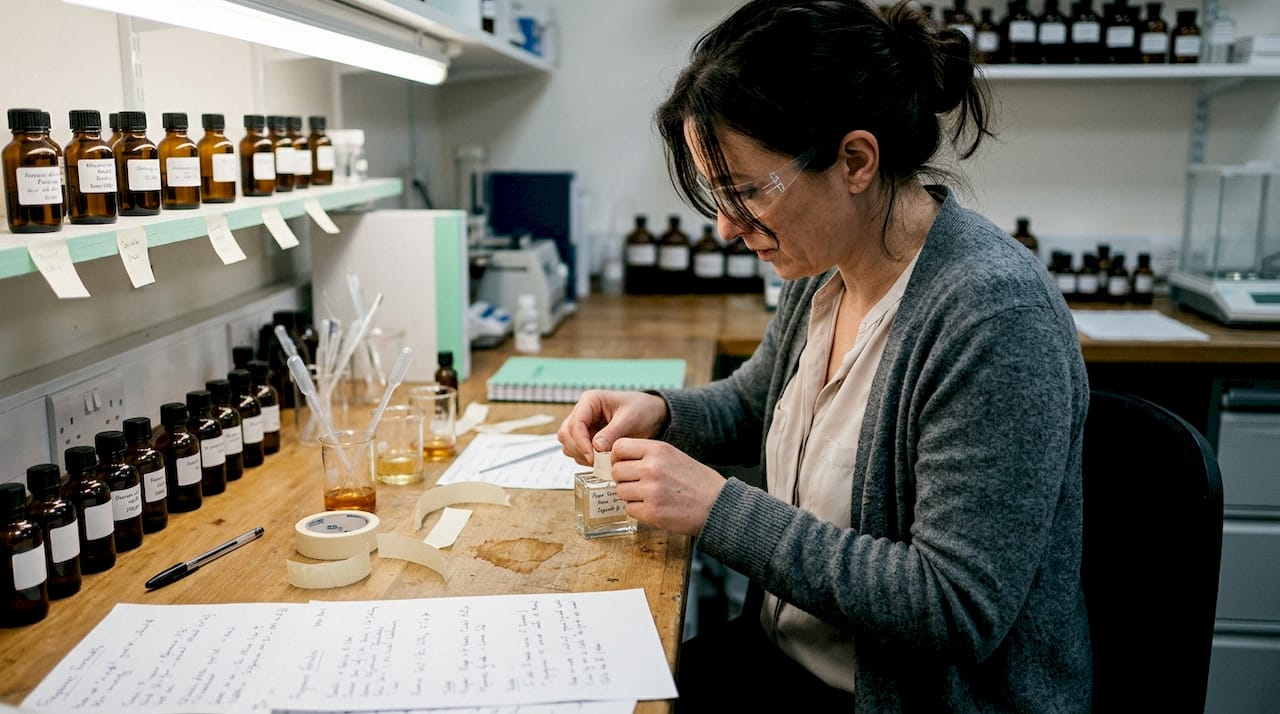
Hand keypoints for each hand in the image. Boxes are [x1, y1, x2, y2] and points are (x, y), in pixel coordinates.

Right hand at [557, 390, 667, 465]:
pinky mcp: (587, 438)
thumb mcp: (630, 419)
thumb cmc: (642, 409)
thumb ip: (612, 432)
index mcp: (590, 400)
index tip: (592, 457)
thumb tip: (596, 447)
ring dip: (581, 455)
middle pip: (566, 434)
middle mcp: (583, 412)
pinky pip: (577, 451)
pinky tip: (601, 460)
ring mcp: (584, 426)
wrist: (652, 415)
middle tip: (597, 461)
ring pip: (568, 444)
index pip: (575, 423)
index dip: (581, 442)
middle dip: (579, 449)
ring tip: (601, 460)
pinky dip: (585, 459)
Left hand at [610, 438, 725, 536]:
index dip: (618, 458)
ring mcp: (651, 491)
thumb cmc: (698, 482)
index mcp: (658, 450)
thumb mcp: (674, 456)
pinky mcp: (652, 512)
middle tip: (638, 484)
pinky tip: (654, 507)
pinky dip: (638, 510)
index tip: (623, 464)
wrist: (718, 505)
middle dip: (624, 479)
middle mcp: (652, 468)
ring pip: (620, 491)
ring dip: (631, 495)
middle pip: (616, 471)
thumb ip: (648, 455)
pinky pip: (630, 509)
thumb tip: (619, 460)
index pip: (619, 447)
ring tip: (649, 496)